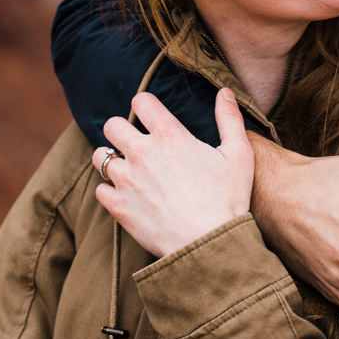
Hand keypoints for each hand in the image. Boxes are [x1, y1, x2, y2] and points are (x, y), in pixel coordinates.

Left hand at [96, 89, 252, 257]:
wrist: (208, 246)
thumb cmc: (228, 200)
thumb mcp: (238, 155)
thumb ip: (229, 119)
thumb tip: (225, 92)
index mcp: (169, 136)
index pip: (141, 101)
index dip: (146, 106)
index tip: (152, 118)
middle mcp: (142, 153)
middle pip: (112, 125)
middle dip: (122, 130)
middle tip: (136, 144)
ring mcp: (126, 180)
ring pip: (100, 156)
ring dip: (111, 159)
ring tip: (128, 170)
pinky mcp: (118, 206)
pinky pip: (100, 189)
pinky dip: (110, 191)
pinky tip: (127, 197)